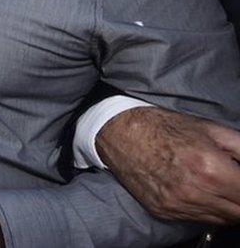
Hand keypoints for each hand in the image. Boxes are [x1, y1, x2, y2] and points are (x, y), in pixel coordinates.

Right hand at [97, 106, 239, 224]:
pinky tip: (201, 191)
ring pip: (222, 220)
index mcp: (210, 169)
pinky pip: (199, 220)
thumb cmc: (163, 126)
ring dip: (229, 206)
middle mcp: (194, 192)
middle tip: (234, 183)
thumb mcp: (211, 129)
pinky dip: (207, 209)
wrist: (119, 133)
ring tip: (219, 185)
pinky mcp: (164, 212)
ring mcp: (177, 205)